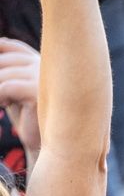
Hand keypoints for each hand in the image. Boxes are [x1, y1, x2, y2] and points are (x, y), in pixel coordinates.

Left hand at [0, 38, 39, 167]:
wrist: (47, 148)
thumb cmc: (28, 120)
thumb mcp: (14, 91)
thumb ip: (7, 73)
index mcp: (40, 62)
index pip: (12, 47)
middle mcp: (44, 65)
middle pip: (5, 60)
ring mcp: (42, 77)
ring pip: (3, 74)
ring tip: (0, 103)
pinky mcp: (37, 91)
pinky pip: (7, 87)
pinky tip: (3, 104)